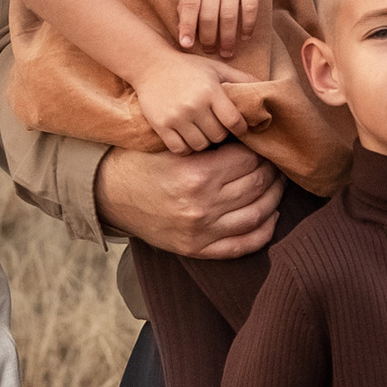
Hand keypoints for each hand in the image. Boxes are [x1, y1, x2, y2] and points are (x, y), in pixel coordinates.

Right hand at [96, 144, 284, 260]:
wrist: (109, 195)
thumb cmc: (141, 163)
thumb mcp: (173, 146)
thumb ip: (209, 144)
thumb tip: (250, 137)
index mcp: (196, 174)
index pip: (248, 160)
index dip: (262, 152)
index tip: (265, 146)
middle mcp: (202, 205)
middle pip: (256, 185)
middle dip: (272, 172)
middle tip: (277, 163)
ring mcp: (201, 231)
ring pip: (256, 214)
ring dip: (274, 198)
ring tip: (278, 185)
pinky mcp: (196, 249)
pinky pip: (242, 245)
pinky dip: (264, 232)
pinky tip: (272, 217)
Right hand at [131, 45, 258, 154]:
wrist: (150, 65)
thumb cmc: (189, 68)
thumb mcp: (217, 68)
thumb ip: (242, 79)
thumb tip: (267, 90)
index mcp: (211, 91)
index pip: (235, 122)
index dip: (241, 128)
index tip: (239, 128)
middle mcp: (194, 105)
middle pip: (218, 136)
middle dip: (221, 134)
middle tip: (218, 127)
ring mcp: (176, 117)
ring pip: (201, 145)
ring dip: (204, 141)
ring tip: (203, 131)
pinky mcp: (161, 125)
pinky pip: (181, 149)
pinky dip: (187, 147)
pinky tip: (188, 137)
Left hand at [179, 0, 269, 57]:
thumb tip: (183, 26)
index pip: (189, 5)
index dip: (187, 26)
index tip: (185, 44)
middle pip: (210, 15)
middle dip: (209, 38)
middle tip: (210, 52)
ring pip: (230, 15)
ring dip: (228, 38)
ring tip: (227, 52)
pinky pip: (250, 8)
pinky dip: (248, 25)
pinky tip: (244, 36)